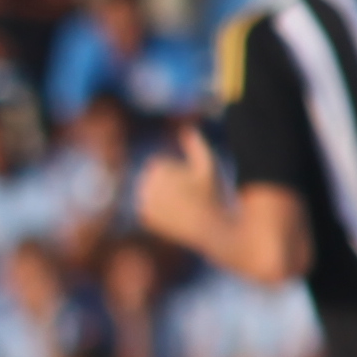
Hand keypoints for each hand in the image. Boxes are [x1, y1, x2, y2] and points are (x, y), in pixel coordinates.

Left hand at [133, 128, 241, 265]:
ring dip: (165, 196)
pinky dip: (162, 210)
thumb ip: (196, 143)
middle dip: (170, 184)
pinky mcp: (145, 218)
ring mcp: (143, 202)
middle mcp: (145, 185)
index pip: (160, 164)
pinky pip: (152, 207)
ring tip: (184, 205)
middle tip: (189, 196)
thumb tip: (187, 127)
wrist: (211, 229)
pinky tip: (177, 215)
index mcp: (157, 169)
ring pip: (154, 192)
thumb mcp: (208, 164)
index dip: (178, 172)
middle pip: (155, 178)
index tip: (191, 183)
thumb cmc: (212, 194)